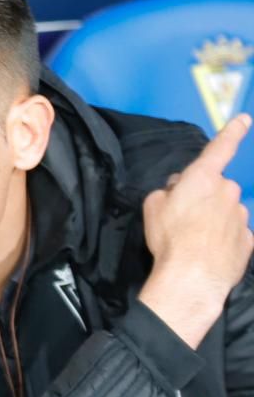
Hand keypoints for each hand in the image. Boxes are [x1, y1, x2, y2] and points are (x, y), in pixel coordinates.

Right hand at [138, 113, 252, 348]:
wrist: (192, 276)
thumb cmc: (169, 238)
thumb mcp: (152, 208)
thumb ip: (167, 192)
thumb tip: (177, 190)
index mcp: (203, 178)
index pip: (221, 148)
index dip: (232, 132)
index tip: (245, 119)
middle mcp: (228, 191)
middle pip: (217, 189)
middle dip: (204, 199)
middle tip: (183, 220)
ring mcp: (241, 216)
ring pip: (227, 212)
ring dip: (214, 221)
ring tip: (195, 242)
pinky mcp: (249, 240)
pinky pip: (235, 235)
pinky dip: (224, 241)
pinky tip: (209, 254)